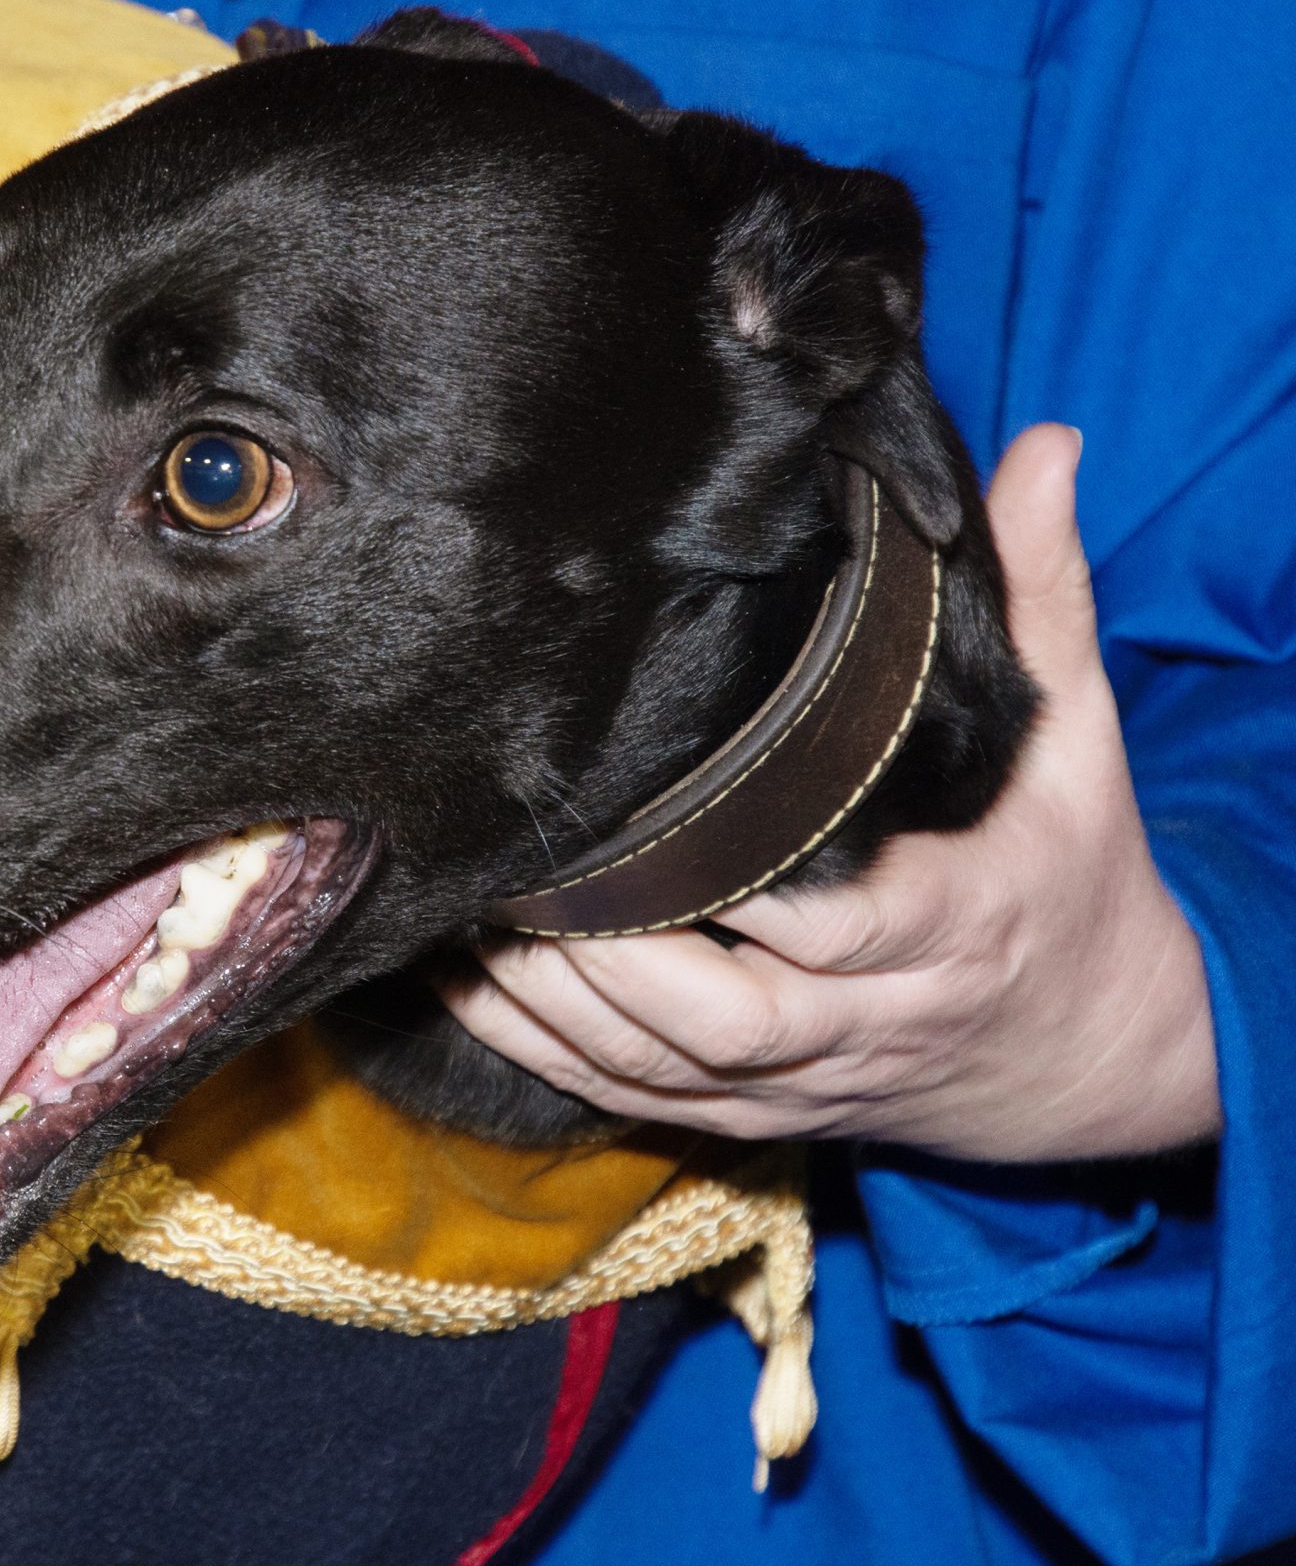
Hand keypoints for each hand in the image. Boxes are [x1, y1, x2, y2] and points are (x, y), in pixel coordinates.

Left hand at [444, 424, 1219, 1163]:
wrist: (1101, 1051)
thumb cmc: (1068, 873)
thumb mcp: (1080, 737)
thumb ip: (1049, 595)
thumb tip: (1049, 448)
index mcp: (956, 922)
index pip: (838, 921)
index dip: (730, 885)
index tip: (640, 815)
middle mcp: (873, 1016)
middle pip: (720, 1016)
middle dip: (600, 955)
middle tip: (509, 868)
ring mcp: (808, 1080)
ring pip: (658, 1069)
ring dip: (546, 1006)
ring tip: (464, 915)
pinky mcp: (760, 1117)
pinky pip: (635, 1105)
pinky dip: (542, 1055)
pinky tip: (469, 985)